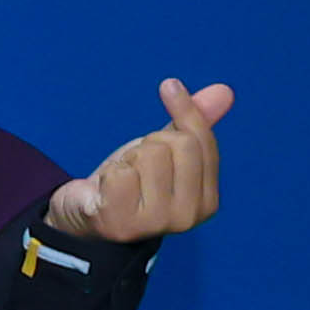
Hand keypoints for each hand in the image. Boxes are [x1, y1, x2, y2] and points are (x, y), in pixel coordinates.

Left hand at [49, 78, 231, 245]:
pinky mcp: (122, 224)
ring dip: (127, 159)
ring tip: (120, 180)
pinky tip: (105, 191)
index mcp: (207, 202)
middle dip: (149, 143)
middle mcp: (188, 218)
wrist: (85, 216)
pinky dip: (109, 173)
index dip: (184, 110)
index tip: (169, 86)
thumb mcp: (165, 150)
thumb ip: (194, 122)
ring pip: (149, 155)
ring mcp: (155, 224)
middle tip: (134, 165)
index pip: (202, 141)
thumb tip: (224, 90)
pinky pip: (120, 174)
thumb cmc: (130, 182)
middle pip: (177, 144)